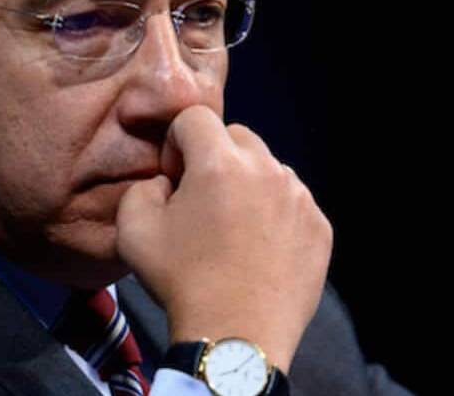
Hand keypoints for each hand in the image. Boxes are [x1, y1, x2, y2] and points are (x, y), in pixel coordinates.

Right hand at [115, 105, 332, 372]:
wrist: (238, 336)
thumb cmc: (182, 282)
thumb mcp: (133, 231)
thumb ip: (143, 187)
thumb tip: (167, 181)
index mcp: (220, 163)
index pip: (196, 117)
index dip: (177, 142)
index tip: (175, 177)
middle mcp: (267, 170)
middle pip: (238, 137)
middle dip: (216, 157)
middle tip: (203, 201)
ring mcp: (300, 198)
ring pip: (269, 170)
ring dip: (249, 185)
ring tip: (233, 230)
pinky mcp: (319, 226)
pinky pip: (294, 203)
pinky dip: (275, 215)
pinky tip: (258, 250)